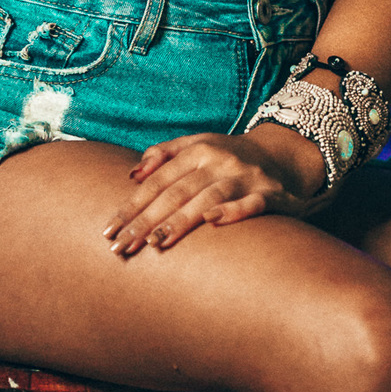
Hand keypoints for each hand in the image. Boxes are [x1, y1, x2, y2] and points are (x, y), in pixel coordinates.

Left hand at [102, 126, 327, 256]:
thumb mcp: (197, 145)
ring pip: (208, 197)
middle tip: (122, 246)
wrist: (281, 156)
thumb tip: (132, 173)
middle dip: (147, 220)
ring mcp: (245, 177)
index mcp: (199, 149)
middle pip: (177, 191)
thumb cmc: (227, 157)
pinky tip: (212, 223)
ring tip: (156, 243)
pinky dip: (233, 211)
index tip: (109, 230)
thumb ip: (164, 154)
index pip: (158, 180)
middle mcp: (219, 160)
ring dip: (181, 220)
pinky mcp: (270, 194)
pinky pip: (252, 204)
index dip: (132, 205)